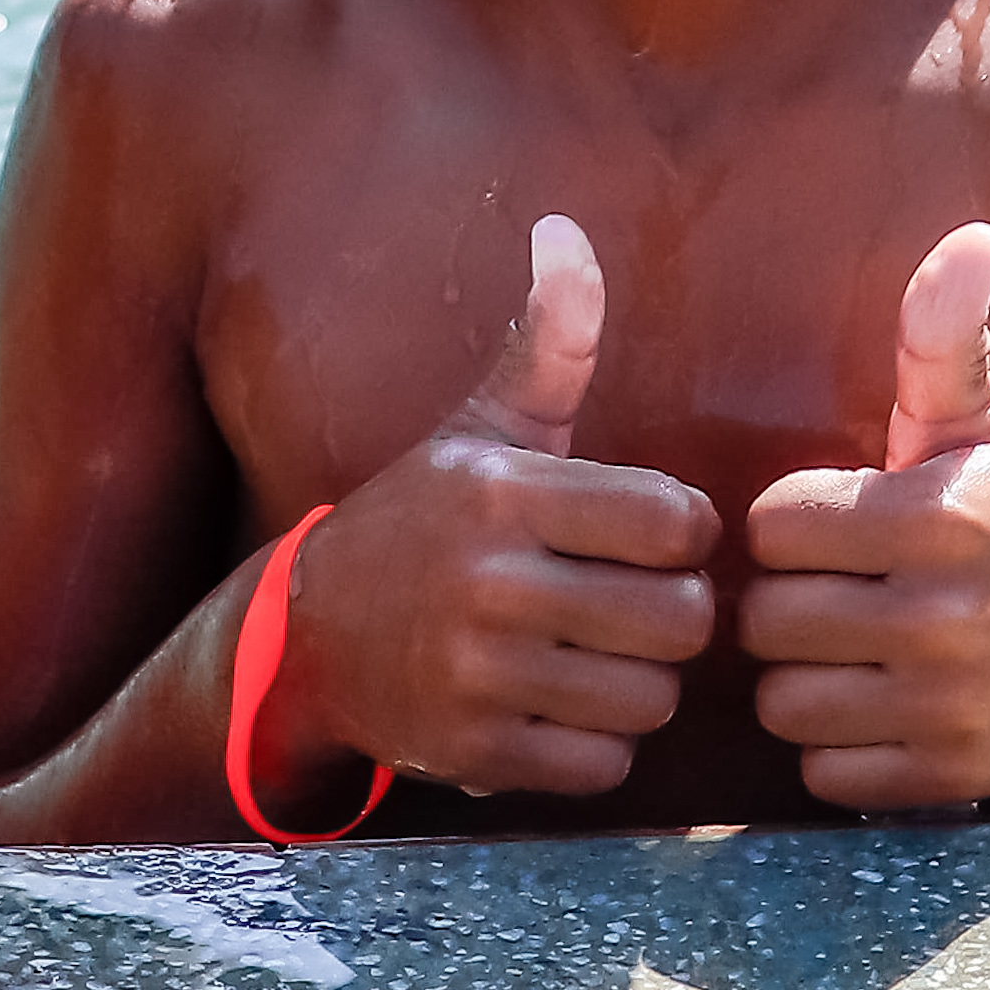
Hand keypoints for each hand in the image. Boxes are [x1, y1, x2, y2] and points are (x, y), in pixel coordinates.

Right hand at [253, 215, 717, 814]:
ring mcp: (476, 673)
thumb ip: (547, 340)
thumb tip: (564, 226)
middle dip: (674, 616)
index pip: (674, 522)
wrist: (308, 635)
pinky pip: (602, 763)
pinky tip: (561, 706)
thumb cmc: (424, 520)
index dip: (682, 531)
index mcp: (504, 493)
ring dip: (642, 684)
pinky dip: (597, 745)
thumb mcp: (481, 427)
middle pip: (678, 620)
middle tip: (639, 606)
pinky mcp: (473, 750)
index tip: (650, 534)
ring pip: (648, 697)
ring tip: (603, 656)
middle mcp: (488, 582)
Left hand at [742, 225, 989, 811]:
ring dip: (804, 681)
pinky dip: (839, 748)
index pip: (771, 526)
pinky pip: (824, 772)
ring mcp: (953, 705)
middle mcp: (946, 615)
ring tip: (853, 651)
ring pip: (785, 702)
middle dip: (789, 605)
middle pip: (765, 620)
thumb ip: (945, 335)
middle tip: (839, 593)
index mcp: (935, 517)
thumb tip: (973, 235)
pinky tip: (883, 708)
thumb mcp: (982, 423)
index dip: (792, 524)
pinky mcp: (954, 778)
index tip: (837, 525)